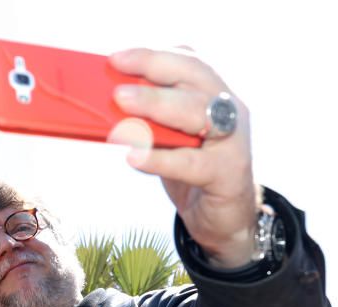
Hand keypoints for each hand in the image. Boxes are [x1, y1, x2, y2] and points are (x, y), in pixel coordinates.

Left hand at [109, 47, 257, 268]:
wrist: (224, 218)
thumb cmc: (190, 171)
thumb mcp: (170, 139)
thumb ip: (149, 119)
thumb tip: (105, 104)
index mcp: (214, 94)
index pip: (188, 62)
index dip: (152, 56)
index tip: (116, 59)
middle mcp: (229, 110)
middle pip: (193, 79)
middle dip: (153, 73)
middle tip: (116, 85)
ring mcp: (232, 140)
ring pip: (195, 113)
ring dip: (155, 105)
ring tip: (121, 105)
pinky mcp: (228, 174)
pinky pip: (191, 163)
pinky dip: (160, 159)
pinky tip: (134, 157)